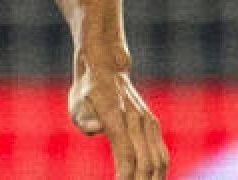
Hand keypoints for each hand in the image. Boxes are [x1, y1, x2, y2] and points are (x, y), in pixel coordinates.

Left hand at [69, 60, 168, 178]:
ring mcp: (148, 123)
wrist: (105, 68)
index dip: (126, 177)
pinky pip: (161, 153)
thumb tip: (98, 129)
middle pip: (147, 163)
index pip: (127, 156)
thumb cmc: (85, 92)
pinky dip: (159, 171)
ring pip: (160, 159)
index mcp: (117, 118)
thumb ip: (86, 121)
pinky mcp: (153, 125)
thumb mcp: (76, 106)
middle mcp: (137, 122)